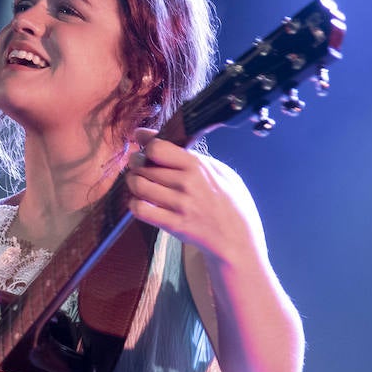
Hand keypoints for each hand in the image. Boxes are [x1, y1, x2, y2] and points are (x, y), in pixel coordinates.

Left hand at [124, 129, 267, 265]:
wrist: (238, 237)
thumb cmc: (228, 199)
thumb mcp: (215, 168)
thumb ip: (180, 150)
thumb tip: (143, 134)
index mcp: (198, 165)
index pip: (156, 148)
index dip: (146, 148)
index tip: (148, 153)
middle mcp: (187, 184)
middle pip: (143, 166)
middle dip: (136, 165)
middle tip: (140, 168)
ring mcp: (180, 205)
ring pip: (138, 186)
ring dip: (133, 183)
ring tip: (141, 184)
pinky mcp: (173, 225)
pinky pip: (140, 209)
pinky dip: (135, 204)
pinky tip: (143, 202)